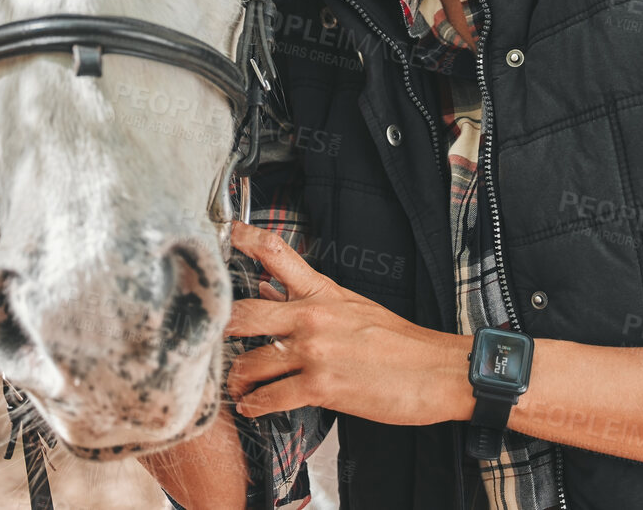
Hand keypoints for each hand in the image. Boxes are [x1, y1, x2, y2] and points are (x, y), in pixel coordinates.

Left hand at [223, 220, 471, 425]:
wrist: (437, 371)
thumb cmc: (399, 343)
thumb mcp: (351, 307)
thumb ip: (308, 297)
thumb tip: (268, 286)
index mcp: (322, 292)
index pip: (276, 252)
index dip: (243, 238)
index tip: (224, 234)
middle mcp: (312, 316)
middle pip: (244, 313)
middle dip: (219, 330)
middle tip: (204, 340)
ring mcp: (315, 352)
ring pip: (252, 362)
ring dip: (237, 379)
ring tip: (234, 386)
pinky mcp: (322, 387)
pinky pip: (271, 397)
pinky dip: (256, 406)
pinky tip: (252, 408)